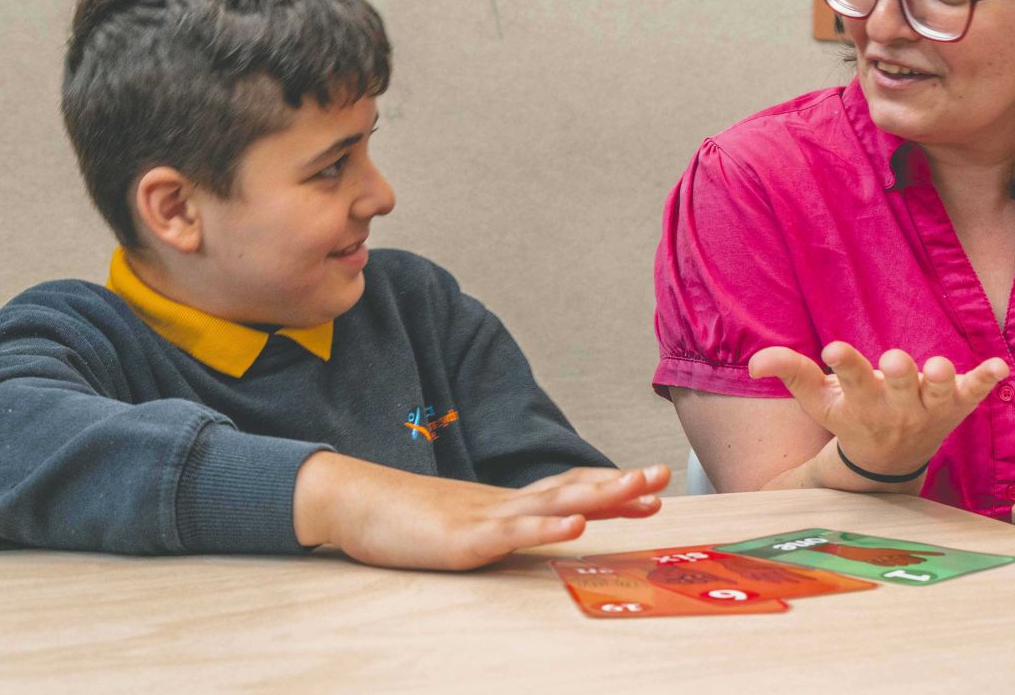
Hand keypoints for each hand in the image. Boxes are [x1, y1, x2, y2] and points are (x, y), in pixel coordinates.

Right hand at [293, 452, 668, 569]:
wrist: (352, 502)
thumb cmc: (405, 519)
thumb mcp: (463, 527)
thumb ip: (497, 530)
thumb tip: (526, 535)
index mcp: (507, 504)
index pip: (569, 490)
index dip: (612, 488)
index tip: (653, 489)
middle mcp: (505, 504)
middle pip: (572, 489)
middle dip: (621, 485)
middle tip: (662, 476)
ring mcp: (486, 518)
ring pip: (552, 503)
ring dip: (597, 496)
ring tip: (636, 490)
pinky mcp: (464, 538)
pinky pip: (511, 533)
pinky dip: (545, 528)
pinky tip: (574, 525)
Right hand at [749, 341, 1007, 477]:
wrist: (888, 464)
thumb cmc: (850, 419)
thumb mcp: (818, 401)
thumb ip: (791, 373)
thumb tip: (755, 362)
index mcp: (862, 403)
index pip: (851, 382)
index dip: (845, 366)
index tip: (835, 350)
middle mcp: (898, 408)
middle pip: (900, 388)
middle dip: (899, 374)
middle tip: (894, 361)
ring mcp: (931, 408)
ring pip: (939, 392)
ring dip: (942, 380)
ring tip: (940, 367)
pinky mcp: (957, 404)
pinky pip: (976, 393)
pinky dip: (988, 381)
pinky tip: (1000, 367)